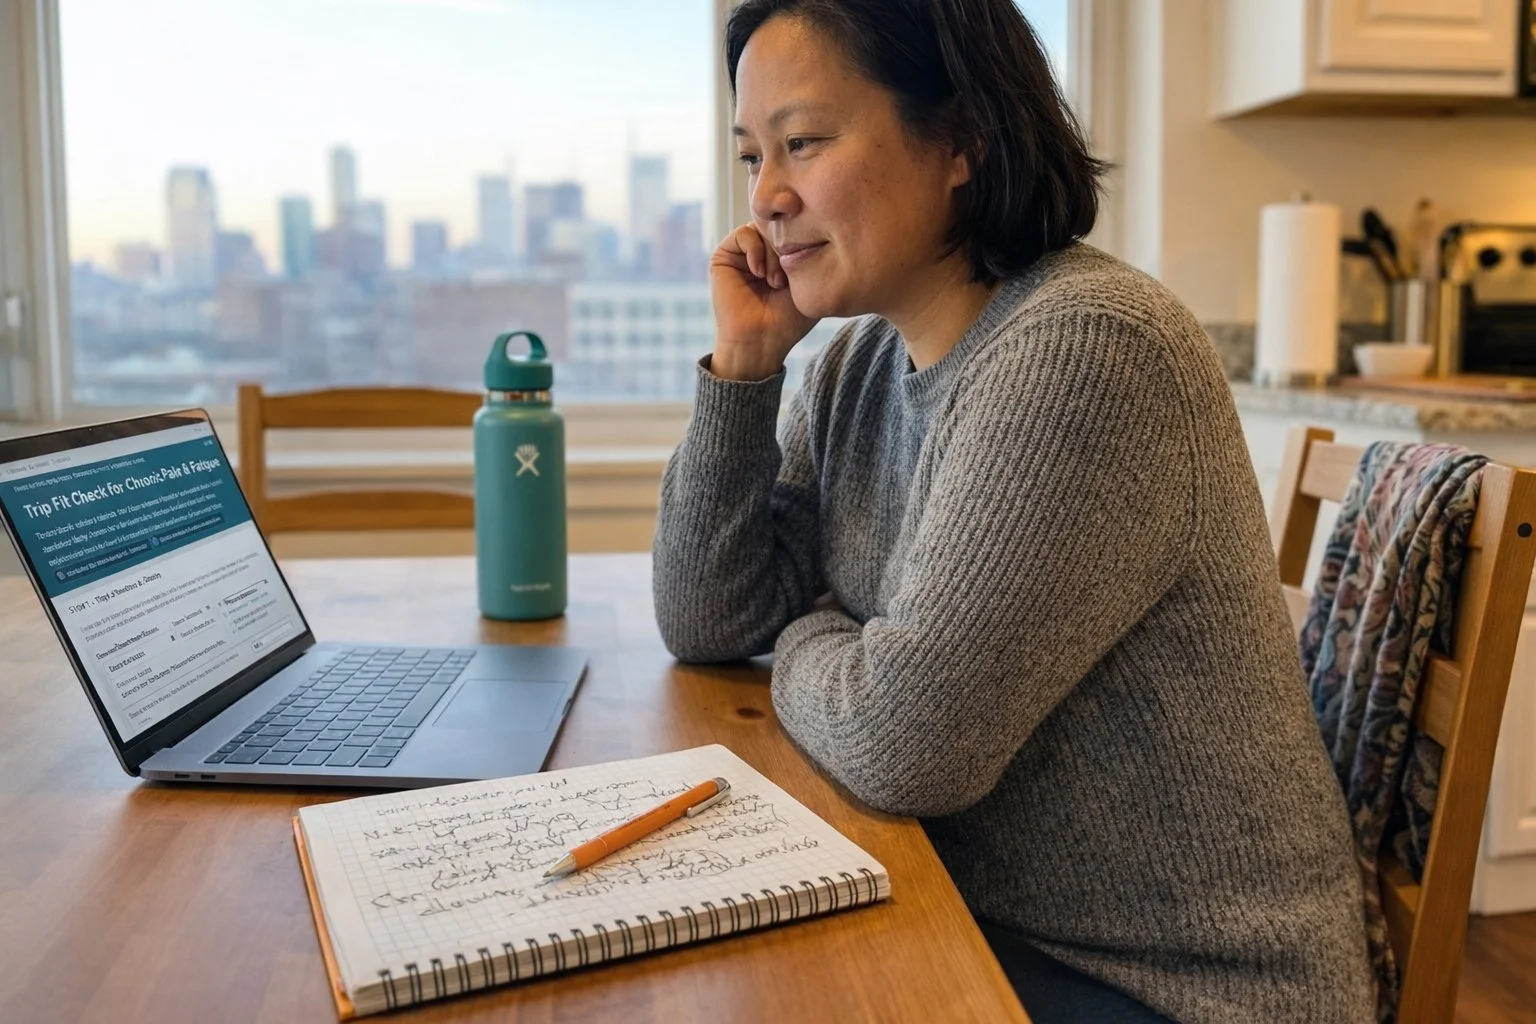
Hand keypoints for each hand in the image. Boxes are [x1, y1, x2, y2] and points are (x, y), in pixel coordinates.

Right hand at [709, 223, 819, 381]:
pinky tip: (759, 274)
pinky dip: (755, 251)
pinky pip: (744, 234)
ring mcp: (743, 253)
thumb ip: (815, 253)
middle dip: (787, 247)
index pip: (796, 226)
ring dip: (772, 253)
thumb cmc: (789, 319)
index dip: (805, 238)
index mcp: (783, 255)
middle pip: (780, 225)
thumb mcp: (812, 281)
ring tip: (775, 281)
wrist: (762, 341)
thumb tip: (817, 221)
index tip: (809, 260)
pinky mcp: (724, 256)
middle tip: (788, 278)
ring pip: (762, 228)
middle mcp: (763, 251)